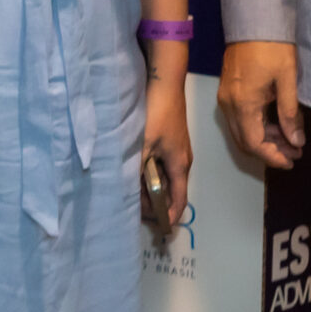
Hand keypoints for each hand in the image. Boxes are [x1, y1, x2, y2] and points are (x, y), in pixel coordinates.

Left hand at [144, 72, 192, 227]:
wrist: (165, 82)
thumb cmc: (156, 114)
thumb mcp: (142, 144)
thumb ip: (136, 168)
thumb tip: (128, 190)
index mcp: (180, 165)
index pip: (179, 199)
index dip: (170, 216)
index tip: (159, 229)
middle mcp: (182, 160)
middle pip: (171, 189)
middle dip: (157, 202)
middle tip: (136, 211)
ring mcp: (177, 148)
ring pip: (164, 175)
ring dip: (151, 186)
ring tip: (132, 193)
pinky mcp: (169, 138)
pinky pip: (161, 163)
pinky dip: (150, 171)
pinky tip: (134, 169)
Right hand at [218, 40, 305, 168]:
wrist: (253, 21)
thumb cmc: (273, 48)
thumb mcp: (287, 80)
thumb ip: (290, 114)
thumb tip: (296, 141)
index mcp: (243, 104)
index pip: (254, 143)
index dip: (273, 157)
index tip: (293, 160)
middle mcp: (228, 105)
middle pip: (244, 141)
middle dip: (269, 151)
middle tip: (295, 152)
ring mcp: (225, 97)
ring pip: (241, 131)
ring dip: (263, 140)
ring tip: (290, 140)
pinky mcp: (227, 90)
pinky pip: (238, 119)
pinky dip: (256, 127)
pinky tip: (275, 124)